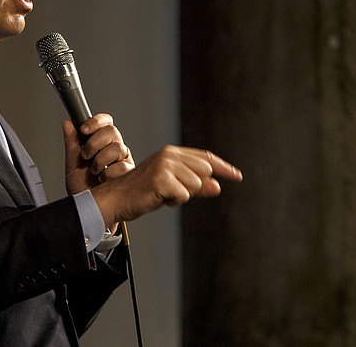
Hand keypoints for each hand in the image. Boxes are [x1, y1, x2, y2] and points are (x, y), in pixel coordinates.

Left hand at [62, 114, 134, 195]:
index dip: (96, 121)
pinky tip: (103, 180)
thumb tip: (67, 124)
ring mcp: (123, 161)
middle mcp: (115, 150)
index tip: (84, 129)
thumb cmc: (82, 189)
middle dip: (94, 142)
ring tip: (94, 172)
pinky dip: (108, 174)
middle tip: (86, 155)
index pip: (105, 122)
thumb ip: (71, 143)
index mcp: (102, 144)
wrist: (88, 210)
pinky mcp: (130, 174)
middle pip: (112, 131)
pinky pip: (122, 166)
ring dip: (100, 161)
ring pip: (117, 148)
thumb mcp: (72, 164)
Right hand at [90, 145, 242, 227]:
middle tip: (172, 192)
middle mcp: (169, 155)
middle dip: (194, 187)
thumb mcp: (173, 188)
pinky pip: (183, 196)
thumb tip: (218, 185)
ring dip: (181, 196)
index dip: (223, 167)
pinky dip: (173, 202)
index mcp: (172, 153)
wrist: (118, 199)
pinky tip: (158, 198)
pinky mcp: (161, 179)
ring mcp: (165, 166)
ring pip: (195, 185)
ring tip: (162, 195)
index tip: (237, 175)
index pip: (205, 157)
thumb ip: (196, 186)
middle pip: (204, 172)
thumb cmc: (144, 193)